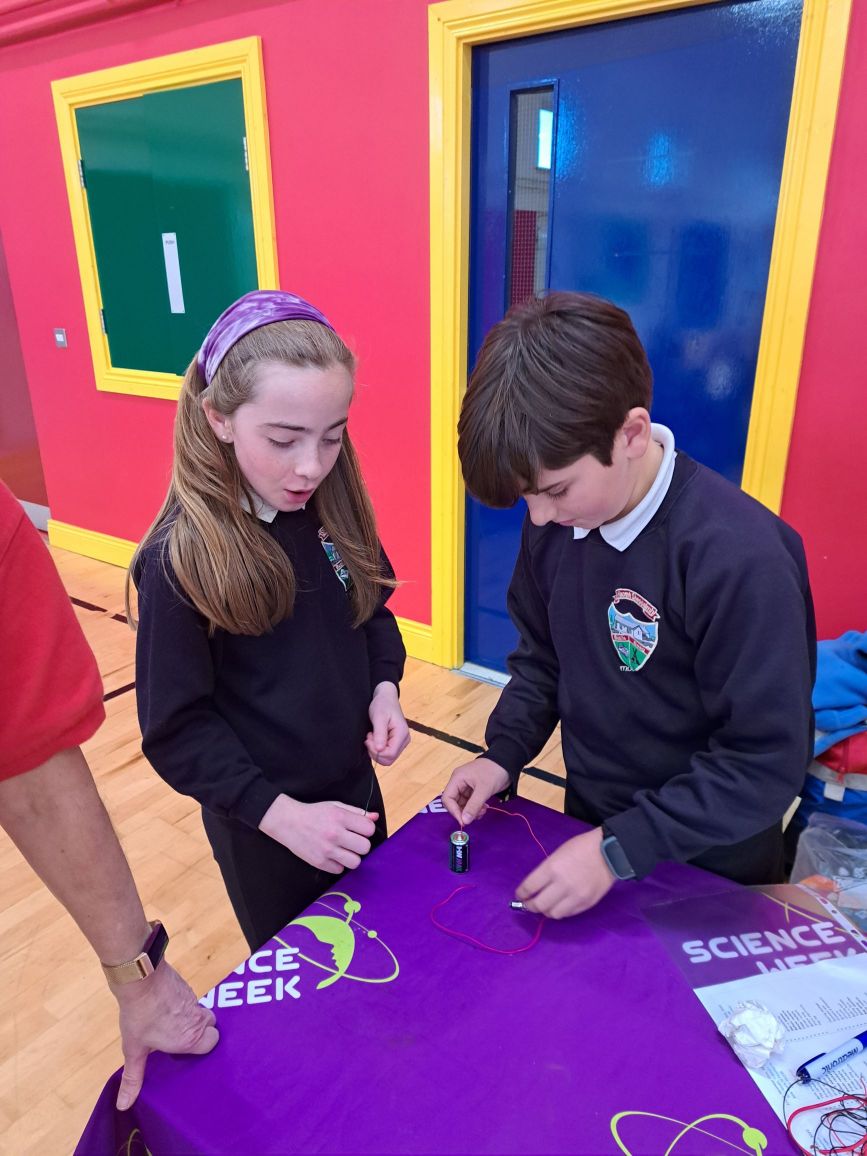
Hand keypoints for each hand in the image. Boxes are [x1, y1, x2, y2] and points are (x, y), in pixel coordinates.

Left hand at [113, 961, 217, 1109]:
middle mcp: (197, 1019)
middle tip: (182, 1037)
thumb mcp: (134, 1049)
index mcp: (189, 1038)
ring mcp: (194, 1000)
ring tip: (171, 1022)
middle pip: (212, 1026)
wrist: (140, 978)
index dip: (203, 1046)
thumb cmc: (139, 1016)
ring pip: (202, 1012)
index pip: (212, 1043)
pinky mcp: (187, 986)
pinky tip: (165, 1005)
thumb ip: (133, 1078)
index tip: (187, 1050)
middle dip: (202, 1031)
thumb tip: (123, 1105)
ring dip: (192, 1018)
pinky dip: (183, 1004)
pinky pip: (192, 999)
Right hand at [259, 794, 378, 872]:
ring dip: (352, 857)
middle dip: (361, 845)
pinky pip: (339, 870)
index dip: (366, 830)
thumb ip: (357, 812)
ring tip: (344, 850)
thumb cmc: (314, 813)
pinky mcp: (319, 862)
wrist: (287, 822)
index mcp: (340, 817)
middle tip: (352, 841)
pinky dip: (338, 864)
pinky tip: (332, 856)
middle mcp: (334, 834)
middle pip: (365, 848)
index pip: (369, 829)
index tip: (360, 830)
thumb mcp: (335, 806)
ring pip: (355, 862)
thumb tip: (374, 817)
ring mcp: (326, 850)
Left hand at [366, 682, 409, 764]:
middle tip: (369, 738)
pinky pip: (387, 753)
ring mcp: (402, 742)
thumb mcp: (379, 717)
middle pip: (389, 759)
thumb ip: (380, 734)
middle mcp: (404, 740)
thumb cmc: (382, 705)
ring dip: (376, 750)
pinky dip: (378, 748)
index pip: (390, 754)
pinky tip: (375, 737)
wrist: (386, 698)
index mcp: (402, 734)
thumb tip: (379, 750)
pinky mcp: (397, 743)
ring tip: (372, 736)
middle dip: (375, 752)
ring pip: (388, 758)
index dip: (376, 751)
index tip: (368, 739)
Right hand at [441, 757, 509, 825]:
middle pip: (454, 802)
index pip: (447, 798)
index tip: (464, 821)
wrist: (508, 763)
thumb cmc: (494, 772)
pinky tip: (484, 808)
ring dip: (472, 811)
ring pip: (463, 804)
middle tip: (476, 816)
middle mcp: (459, 783)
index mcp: (457, 778)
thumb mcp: (484, 789)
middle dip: (464, 812)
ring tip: (483, 811)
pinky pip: (470, 803)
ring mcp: (466, 786)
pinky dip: (476, 808)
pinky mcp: (474, 790)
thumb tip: (465, 821)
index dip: (453, 811)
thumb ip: (473, 806)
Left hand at [515, 828, 614, 918]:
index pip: (529, 887)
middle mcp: (562, 885)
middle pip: (539, 905)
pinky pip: (568, 914)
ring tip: (546, 905)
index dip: (521, 894)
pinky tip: (560, 905)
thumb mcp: (557, 854)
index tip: (519, 895)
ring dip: (546, 910)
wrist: (609, 852)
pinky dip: (561, 911)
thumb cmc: (581, 848)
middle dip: (530, 906)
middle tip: (528, 904)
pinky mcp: (586, 904)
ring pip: (553, 914)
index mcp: (552, 868)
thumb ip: (546, 872)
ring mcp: (575, 896)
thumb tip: (534, 887)